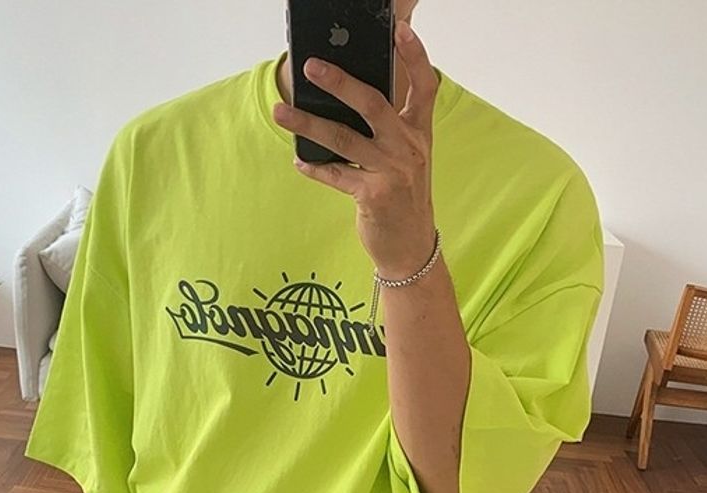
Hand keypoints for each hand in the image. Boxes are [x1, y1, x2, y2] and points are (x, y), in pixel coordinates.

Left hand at [271, 19, 438, 279]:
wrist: (411, 247)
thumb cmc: (404, 198)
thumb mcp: (407, 159)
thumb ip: (388, 130)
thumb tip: (347, 100)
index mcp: (419, 133)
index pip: (424, 86)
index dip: (414, 56)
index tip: (398, 30)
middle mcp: (409, 148)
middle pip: (373, 104)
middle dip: (339, 83)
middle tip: (311, 67)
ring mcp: (393, 171)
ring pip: (344, 138)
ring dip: (308, 124)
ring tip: (282, 112)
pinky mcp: (374, 195)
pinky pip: (336, 174)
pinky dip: (314, 167)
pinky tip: (299, 161)